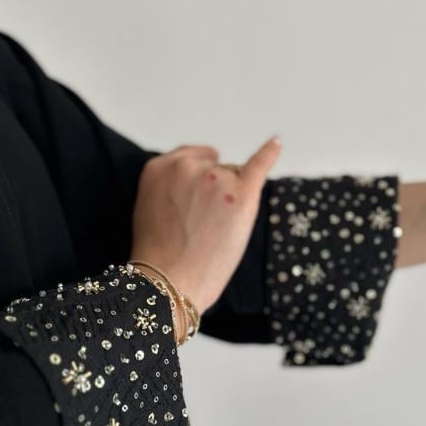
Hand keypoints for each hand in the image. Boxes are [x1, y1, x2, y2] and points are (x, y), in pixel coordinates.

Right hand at [129, 136, 282, 312]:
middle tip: (199, 228)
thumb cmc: (160, 255)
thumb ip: (171, 185)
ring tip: (212, 233)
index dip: (197, 183)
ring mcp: (215, 178)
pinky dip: (269, 153)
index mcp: (158, 168)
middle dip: (214, 194)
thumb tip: (207, 173)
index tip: (194, 203)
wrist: (168, 282)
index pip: (191, 160)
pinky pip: (259, 165)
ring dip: (230, 201)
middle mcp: (186, 166)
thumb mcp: (149, 207)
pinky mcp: (241, 194)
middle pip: (216, 170)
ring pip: (234, 179)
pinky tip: (276, 143)